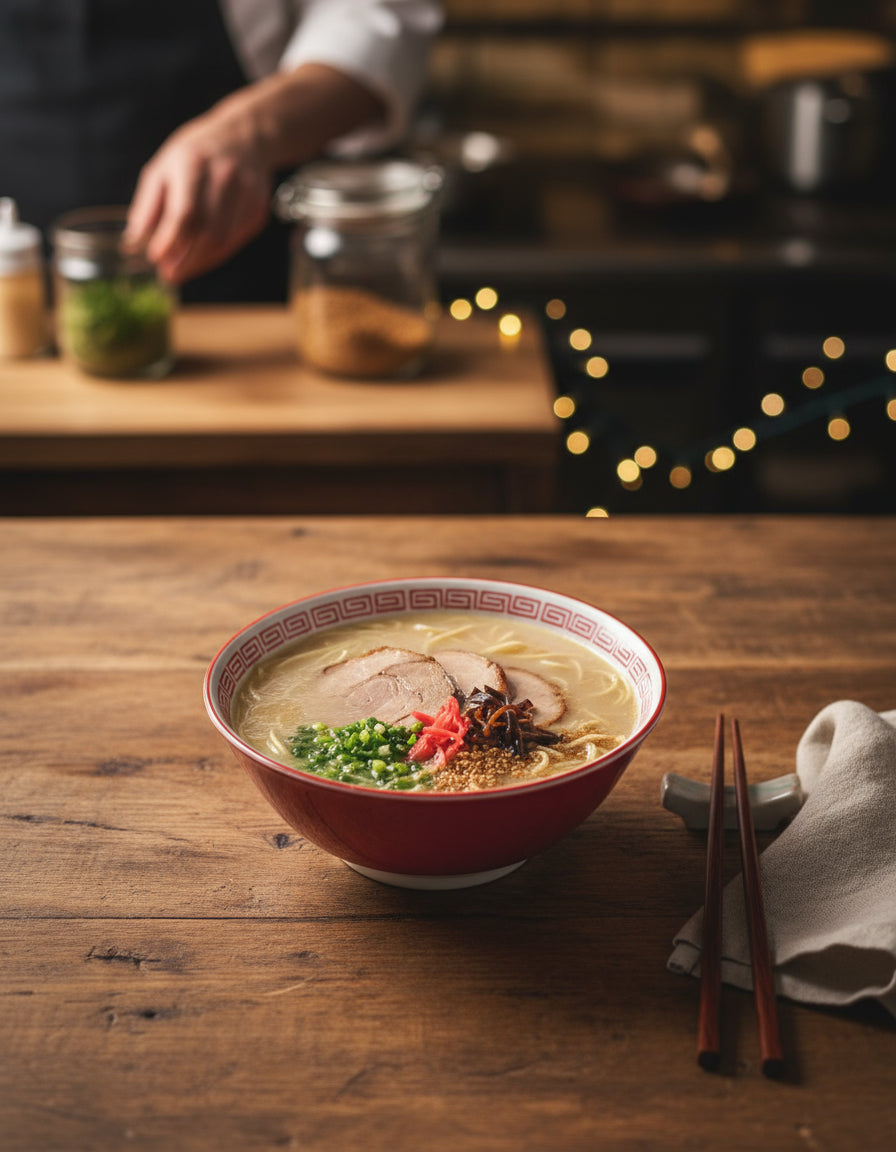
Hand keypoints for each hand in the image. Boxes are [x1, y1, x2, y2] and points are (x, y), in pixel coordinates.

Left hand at [123, 104, 272, 284]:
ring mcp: (247, 194)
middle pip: (207, 231)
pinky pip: (235, 241)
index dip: (169, 240)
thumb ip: (148, 205)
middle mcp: (225, 176)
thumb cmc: (195, 155)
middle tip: (167, 275)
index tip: (154, 258)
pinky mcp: (258, 209)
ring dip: (200, 262)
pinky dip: (215, 255)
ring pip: (224, 241)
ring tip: (180, 270)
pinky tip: (200, 257)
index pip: (185, 212)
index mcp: (194, 162)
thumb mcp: (163, 168)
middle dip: (185, 258)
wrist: (244, 138)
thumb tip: (133, 242)